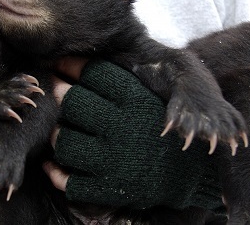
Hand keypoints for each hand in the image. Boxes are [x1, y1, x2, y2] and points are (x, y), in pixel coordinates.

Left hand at [43, 58, 223, 209]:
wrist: (195, 176)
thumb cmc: (169, 130)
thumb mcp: (156, 99)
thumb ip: (128, 82)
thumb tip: (85, 60)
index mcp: (138, 101)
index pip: (93, 74)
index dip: (71, 66)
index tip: (61, 65)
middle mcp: (123, 128)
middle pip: (72, 103)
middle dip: (59, 95)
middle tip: (57, 93)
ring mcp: (114, 161)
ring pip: (64, 141)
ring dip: (57, 135)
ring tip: (60, 129)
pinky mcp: (109, 189)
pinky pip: (68, 181)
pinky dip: (55, 173)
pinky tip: (53, 164)